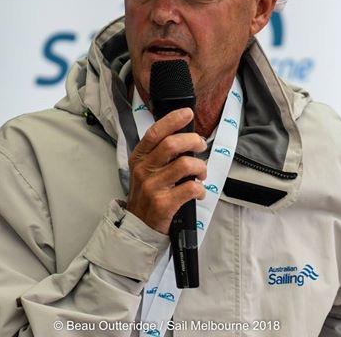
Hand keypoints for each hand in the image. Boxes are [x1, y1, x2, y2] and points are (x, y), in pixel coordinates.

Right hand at [127, 108, 207, 233]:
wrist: (139, 226)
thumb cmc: (147, 195)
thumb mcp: (145, 171)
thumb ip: (160, 154)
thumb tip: (186, 138)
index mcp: (139, 158)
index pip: (155, 133)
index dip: (173, 120)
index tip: (188, 113)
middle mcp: (144, 170)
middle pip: (172, 144)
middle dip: (193, 141)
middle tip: (201, 145)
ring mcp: (153, 187)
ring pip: (185, 165)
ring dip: (200, 167)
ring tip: (201, 173)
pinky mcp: (164, 203)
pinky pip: (191, 188)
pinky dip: (200, 188)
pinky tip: (198, 191)